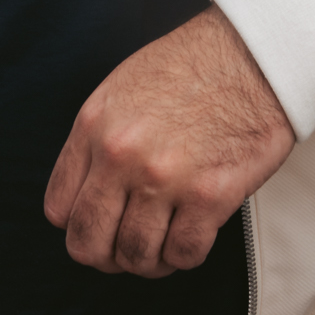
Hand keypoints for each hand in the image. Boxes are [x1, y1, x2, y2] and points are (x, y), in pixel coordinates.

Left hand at [44, 8, 295, 277]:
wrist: (255, 54)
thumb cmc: (194, 67)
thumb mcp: (122, 89)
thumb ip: (99, 139)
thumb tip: (90, 190)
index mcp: (94, 127)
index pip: (59, 209)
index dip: (80, 225)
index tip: (102, 224)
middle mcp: (121, 156)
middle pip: (88, 242)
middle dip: (106, 256)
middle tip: (127, 248)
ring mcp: (165, 179)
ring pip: (135, 256)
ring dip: (149, 260)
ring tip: (164, 242)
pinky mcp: (210, 196)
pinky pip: (184, 254)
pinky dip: (185, 256)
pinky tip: (193, 234)